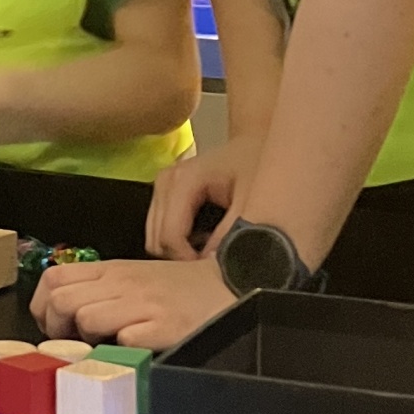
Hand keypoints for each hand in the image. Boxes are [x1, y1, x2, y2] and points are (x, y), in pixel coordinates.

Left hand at [32, 255, 234, 351]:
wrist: (229, 285)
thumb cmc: (179, 288)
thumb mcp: (135, 277)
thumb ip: (101, 289)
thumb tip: (64, 314)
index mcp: (112, 270)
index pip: (54, 277)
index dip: (42, 305)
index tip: (51, 325)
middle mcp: (123, 283)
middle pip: (61, 300)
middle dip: (57, 327)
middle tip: (74, 342)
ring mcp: (143, 304)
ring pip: (87, 318)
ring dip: (88, 339)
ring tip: (105, 346)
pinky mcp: (165, 327)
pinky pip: (125, 339)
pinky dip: (122, 350)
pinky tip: (134, 350)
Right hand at [145, 132, 265, 258]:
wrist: (257, 139)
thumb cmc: (257, 163)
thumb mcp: (251, 200)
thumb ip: (231, 233)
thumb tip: (214, 267)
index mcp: (183, 180)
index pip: (170, 236)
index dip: (188, 263)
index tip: (213, 273)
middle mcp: (165, 181)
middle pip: (157, 240)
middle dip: (183, 259)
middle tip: (213, 268)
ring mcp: (162, 187)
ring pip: (155, 238)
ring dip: (181, 252)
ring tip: (211, 254)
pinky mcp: (165, 194)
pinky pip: (162, 230)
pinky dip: (180, 243)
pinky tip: (205, 242)